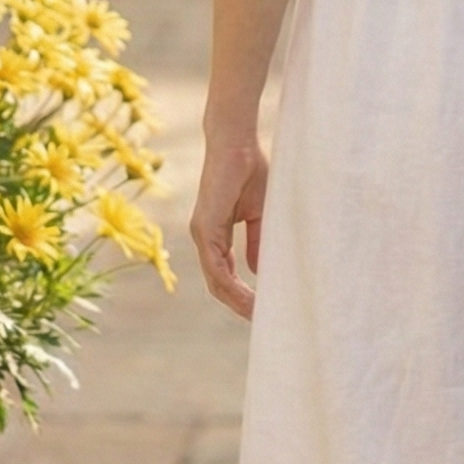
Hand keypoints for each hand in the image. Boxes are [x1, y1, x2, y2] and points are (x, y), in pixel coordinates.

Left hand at [190, 140, 267, 318]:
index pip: (225, 274)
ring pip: (216, 280)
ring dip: (236, 301)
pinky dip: (231, 284)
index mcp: (215, 235)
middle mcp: (204, 238)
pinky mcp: (205, 228)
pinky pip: (216, 266)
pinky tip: (248, 296)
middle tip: (261, 320)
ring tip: (257, 315)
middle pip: (218, 284)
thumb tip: (258, 270)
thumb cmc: (249, 170)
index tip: (261, 308)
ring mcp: (202, 234)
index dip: (240, 294)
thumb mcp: (259, 214)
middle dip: (239, 304)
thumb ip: (256, 241)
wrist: (236, 143)